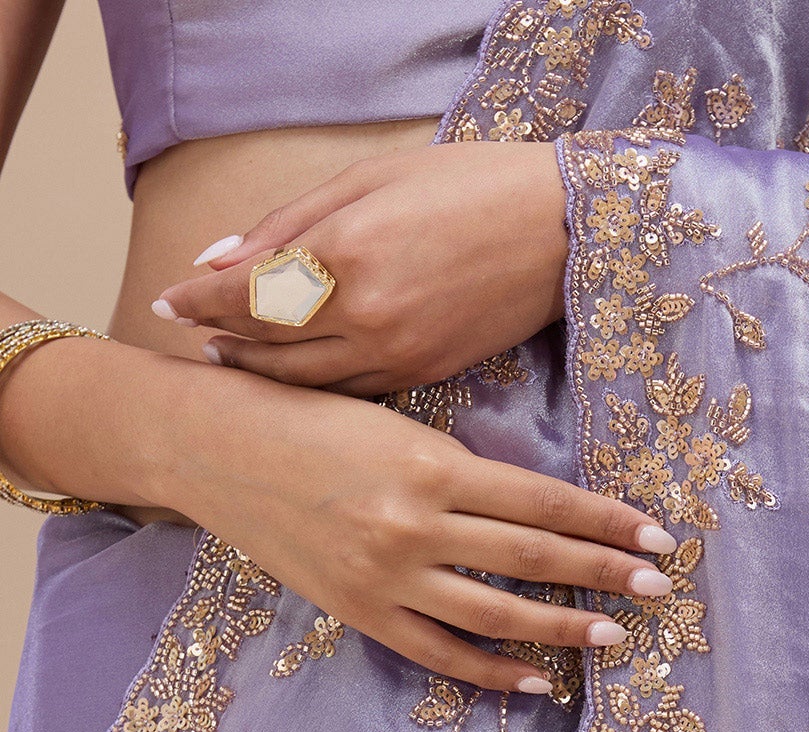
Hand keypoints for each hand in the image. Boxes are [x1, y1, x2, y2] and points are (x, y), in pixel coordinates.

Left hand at [154, 143, 570, 395]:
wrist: (561, 231)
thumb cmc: (468, 185)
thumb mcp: (368, 179)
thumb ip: (286, 226)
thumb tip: (215, 262)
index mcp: (344, 255)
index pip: (243, 294)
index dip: (197, 300)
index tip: (166, 300)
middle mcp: (365, 317)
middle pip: (265, 345)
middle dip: (221, 338)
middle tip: (192, 334)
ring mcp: (396, 356)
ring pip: (303, 383)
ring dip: (259, 372)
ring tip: (230, 358)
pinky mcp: (424, 376)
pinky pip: (348, 393)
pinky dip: (309, 389)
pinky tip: (292, 377)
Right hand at [164, 365, 675, 691]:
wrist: (215, 449)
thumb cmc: (309, 419)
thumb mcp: (395, 422)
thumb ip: (460, 468)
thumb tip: (537, 508)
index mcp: (432, 465)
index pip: (545, 500)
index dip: (607, 521)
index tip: (656, 535)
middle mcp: (416, 524)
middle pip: (533, 556)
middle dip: (603, 574)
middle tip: (657, 589)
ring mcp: (387, 575)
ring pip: (495, 613)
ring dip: (561, 628)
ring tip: (612, 638)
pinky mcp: (360, 610)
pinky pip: (438, 653)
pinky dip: (490, 671)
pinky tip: (535, 680)